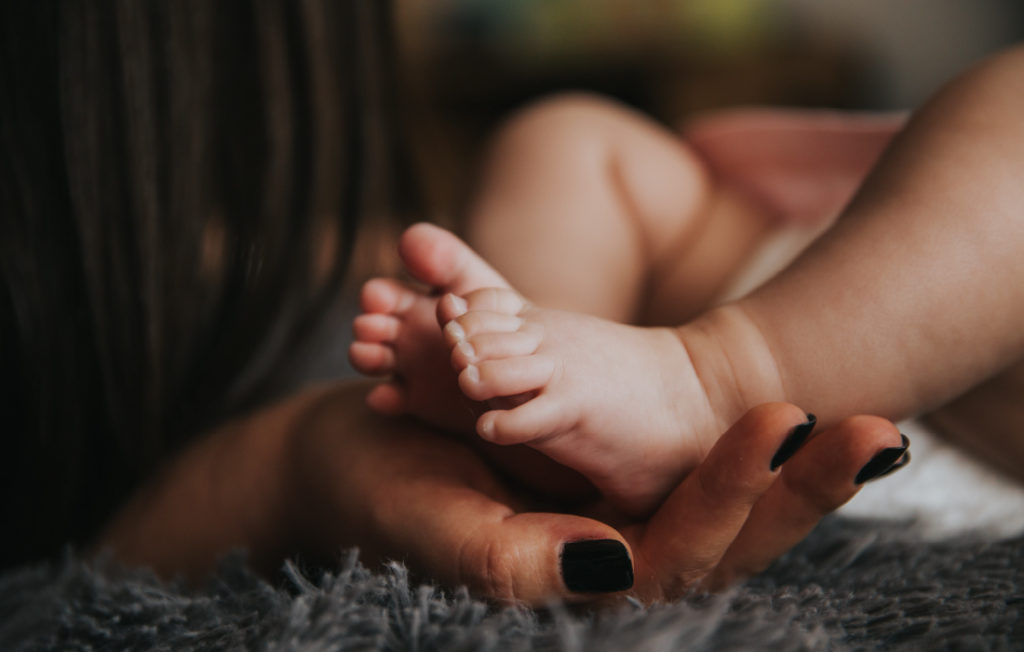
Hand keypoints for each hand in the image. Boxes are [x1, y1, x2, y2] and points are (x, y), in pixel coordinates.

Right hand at [289, 385, 907, 603]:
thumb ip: (515, 562)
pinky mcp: (608, 480)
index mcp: (578, 583)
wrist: (354, 456)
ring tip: (873, 429)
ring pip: (724, 505)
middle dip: (803, 491)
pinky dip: (743, 442)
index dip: (738, 493)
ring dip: (797, 469)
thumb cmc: (382, 496)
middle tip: (880, 435)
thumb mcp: (439, 528)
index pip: (683, 555)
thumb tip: (617, 564)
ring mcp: (616, 519)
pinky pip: (692, 468)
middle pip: (730, 540)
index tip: (783, 422)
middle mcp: (611, 560)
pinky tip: (796, 416)